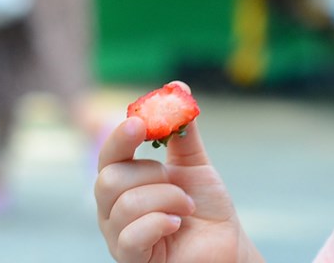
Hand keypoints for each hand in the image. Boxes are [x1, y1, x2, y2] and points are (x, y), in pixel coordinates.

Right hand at [95, 83, 263, 262]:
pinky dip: (160, 223)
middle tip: (178, 183)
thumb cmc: (205, 207)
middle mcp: (112, 208)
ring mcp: (118, 235)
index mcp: (123, 182)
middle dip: (153, 176)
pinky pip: (131, 236)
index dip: (120, 138)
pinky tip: (176, 224)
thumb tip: (178, 87)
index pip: (108, 155)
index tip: (140, 124)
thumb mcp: (194, 163)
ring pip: (126, 204)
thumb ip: (182, 131)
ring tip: (186, 207)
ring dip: (167, 199)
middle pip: (108, 179)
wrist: (225, 244)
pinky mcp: (130, 259)